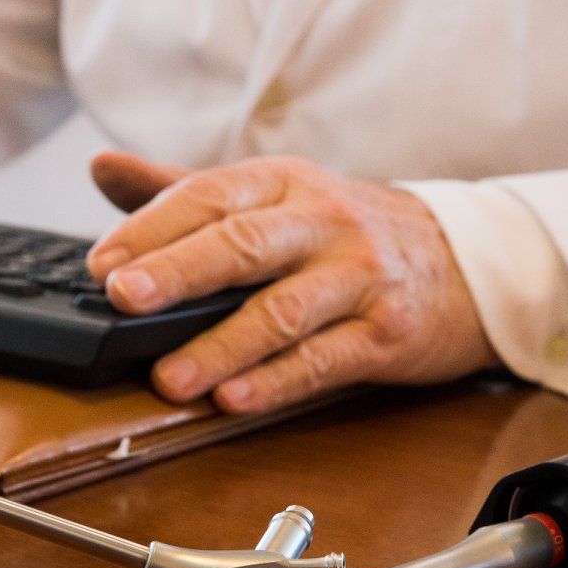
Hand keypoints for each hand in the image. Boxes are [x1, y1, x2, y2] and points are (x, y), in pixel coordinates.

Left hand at [87, 151, 493, 414]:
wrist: (467, 260)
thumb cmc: (349, 232)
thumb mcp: (275, 197)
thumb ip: (185, 189)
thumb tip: (101, 167)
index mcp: (285, 184)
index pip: (210, 197)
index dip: (152, 229)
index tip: (102, 265)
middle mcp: (324, 222)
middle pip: (243, 244)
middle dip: (179, 270)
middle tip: (124, 297)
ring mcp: (359, 277)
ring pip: (282, 310)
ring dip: (221, 345)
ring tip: (169, 377)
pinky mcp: (388, 332)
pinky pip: (325, 358)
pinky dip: (276, 381)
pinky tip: (234, 399)